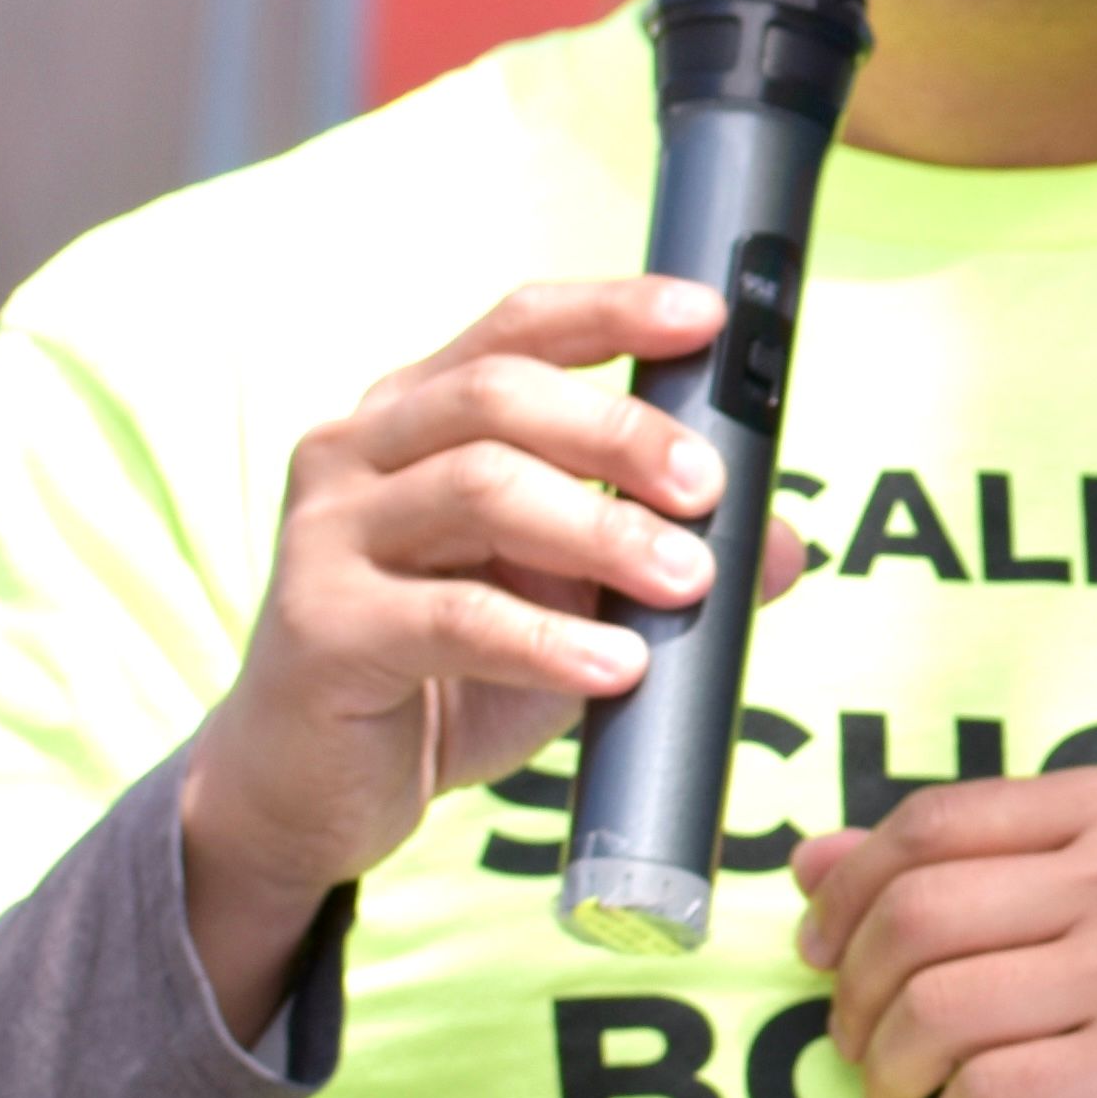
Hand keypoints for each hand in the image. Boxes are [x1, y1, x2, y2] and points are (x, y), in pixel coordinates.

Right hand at [179, 277, 811, 1037]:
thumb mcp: (569, 601)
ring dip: (600, 532)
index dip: (609, 312)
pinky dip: (545, 638)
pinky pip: (449, 617)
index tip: (705, 318)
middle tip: (706, 487)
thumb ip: (658, 556)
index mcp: (415, 415)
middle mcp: (357, 450)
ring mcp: (326, 534)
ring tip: (686, 580)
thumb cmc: (451, 671)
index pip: (514, 329)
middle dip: (618, 432)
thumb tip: (777, 543)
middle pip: (496, 397)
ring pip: (477, 491)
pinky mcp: (319, 627)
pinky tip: (616, 664)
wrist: (320, 785)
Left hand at [788, 767, 1096, 1097]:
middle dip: (852, 994)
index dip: (850, 893)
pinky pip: (986, 1093)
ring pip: (935, 1011)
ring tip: (901, 1096)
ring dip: (888, 1069)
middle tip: (858, 1044)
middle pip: (916, 917)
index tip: (826, 953)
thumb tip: (810, 861)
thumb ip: (965, 869)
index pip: (932, 823)